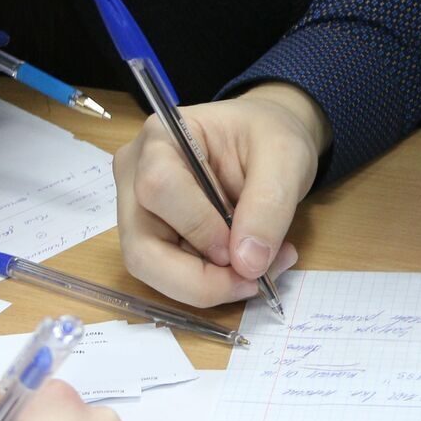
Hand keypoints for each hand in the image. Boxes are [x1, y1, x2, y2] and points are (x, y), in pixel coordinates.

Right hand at [112, 83, 327, 306]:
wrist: (266, 143)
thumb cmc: (269, 135)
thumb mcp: (286, 156)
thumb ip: (269, 204)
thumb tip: (247, 265)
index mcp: (160, 139)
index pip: (159, 189)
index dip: (200, 227)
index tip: (246, 247)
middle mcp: (135, 178)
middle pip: (142, 248)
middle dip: (199, 279)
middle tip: (253, 282)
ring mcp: (140, 213)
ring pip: (153, 271)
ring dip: (210, 285)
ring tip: (263, 269)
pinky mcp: (155, 239)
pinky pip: (172, 276)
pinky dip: (213, 283)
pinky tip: (251, 265)